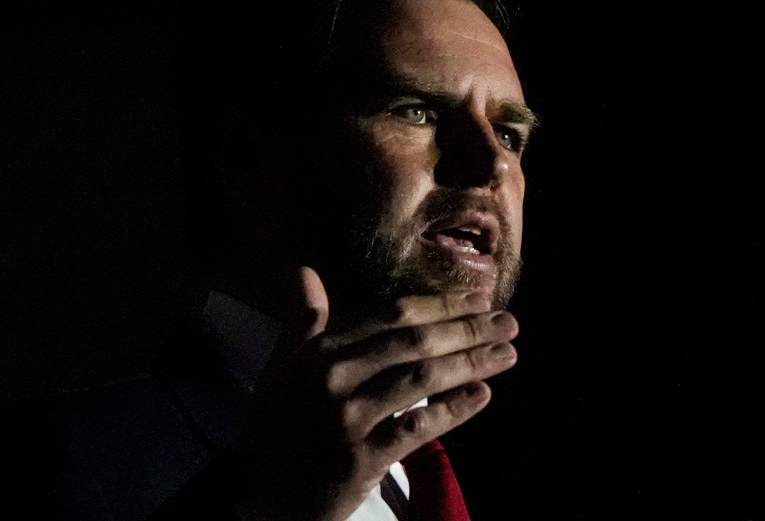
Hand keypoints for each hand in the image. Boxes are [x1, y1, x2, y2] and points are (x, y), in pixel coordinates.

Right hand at [234, 267, 518, 520]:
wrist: (255, 494)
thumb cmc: (276, 425)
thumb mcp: (284, 366)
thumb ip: (304, 320)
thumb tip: (304, 270)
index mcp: (320, 350)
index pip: (391, 316)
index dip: (440, 304)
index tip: (479, 297)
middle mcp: (334, 377)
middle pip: (414, 342)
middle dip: (468, 328)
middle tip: (509, 321)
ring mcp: (347, 420)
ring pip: (421, 380)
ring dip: (472, 363)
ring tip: (507, 353)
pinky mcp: (360, 461)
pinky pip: (417, 428)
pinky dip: (452, 410)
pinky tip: (483, 396)